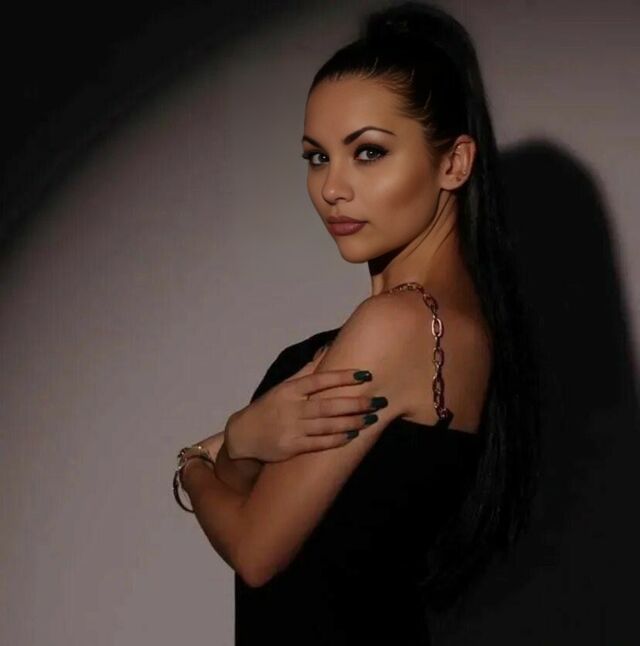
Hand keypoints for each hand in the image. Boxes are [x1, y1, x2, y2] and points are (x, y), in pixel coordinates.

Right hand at [224, 355, 385, 461]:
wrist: (243, 435)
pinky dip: (337, 440)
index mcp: (290, 389)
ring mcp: (292, 428)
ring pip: (327, 425)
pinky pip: (319, 444)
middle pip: (328, 405)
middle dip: (355, 403)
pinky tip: (353, 435)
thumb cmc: (270, 407)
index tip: (365, 375)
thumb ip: (307, 370)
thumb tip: (328, 348)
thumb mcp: (284, 386)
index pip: (320, 380)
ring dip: (351, 422)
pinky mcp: (292, 447)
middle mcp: (292, 408)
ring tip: (371, 419)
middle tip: (378, 401)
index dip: (342, 376)